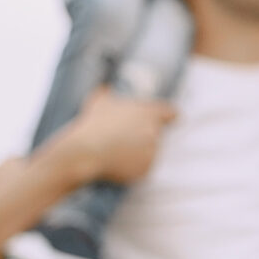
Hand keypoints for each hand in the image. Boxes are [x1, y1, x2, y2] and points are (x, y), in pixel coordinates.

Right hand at [56, 87, 175, 184]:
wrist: (87, 150)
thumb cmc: (93, 123)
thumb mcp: (98, 102)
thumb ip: (106, 93)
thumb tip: (105, 88)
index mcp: (149, 113)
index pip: (171, 113)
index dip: (169, 116)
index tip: (170, 118)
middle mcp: (155, 133)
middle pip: (156, 134)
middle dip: (143, 135)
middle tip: (124, 137)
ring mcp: (152, 153)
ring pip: (149, 151)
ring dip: (138, 150)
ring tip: (116, 149)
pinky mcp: (146, 169)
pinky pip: (142, 167)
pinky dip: (133, 166)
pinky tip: (117, 161)